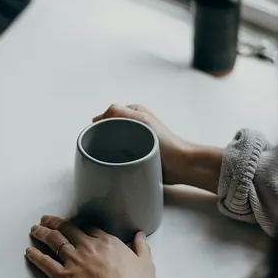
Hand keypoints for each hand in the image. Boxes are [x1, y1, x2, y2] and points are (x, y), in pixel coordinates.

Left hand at [26, 215, 154, 277]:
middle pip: (67, 229)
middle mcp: (87, 247)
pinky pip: (45, 262)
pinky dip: (35, 256)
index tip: (74, 222)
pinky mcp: (62, 276)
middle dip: (55, 222)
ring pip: (54, 241)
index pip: (89, 227)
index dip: (79, 224)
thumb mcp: (146, 265)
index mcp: (107, 242)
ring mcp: (73, 260)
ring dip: (42, 233)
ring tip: (35, 229)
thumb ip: (142, 248)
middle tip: (46, 219)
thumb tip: (140, 236)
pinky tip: (29, 251)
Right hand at [94, 104, 223, 191]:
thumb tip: (97, 118)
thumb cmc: (165, 142)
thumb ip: (119, 112)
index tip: (97, 136)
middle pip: (108, 130)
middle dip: (102, 138)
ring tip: (109, 158)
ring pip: (112, 144)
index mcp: (134, 112)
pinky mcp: (136, 155)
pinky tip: (114, 165)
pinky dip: (114, 159)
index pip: (107, 115)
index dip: (100, 125)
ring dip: (108, 151)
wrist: (180, 165)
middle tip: (102, 149)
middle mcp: (133, 125)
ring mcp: (134, 140)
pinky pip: (119, 156)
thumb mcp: (141, 120)